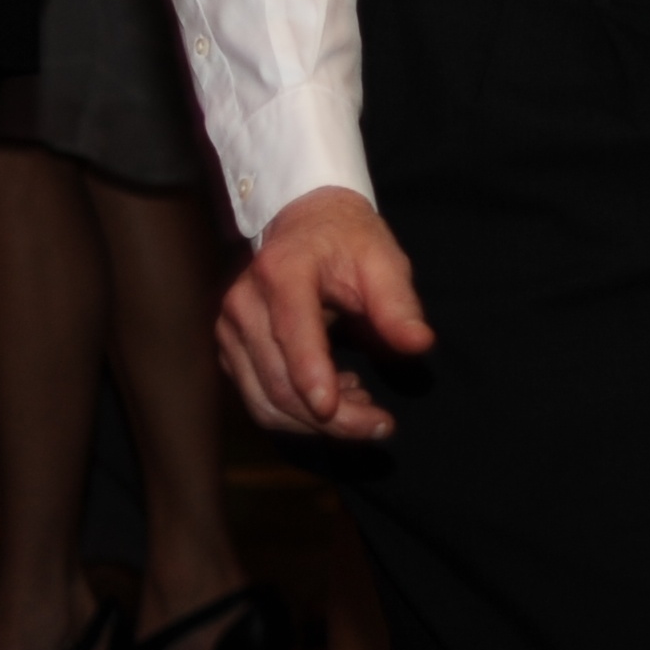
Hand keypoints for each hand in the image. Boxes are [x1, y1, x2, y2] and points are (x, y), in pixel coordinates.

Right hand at [219, 187, 433, 441]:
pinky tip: (339, 398)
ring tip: (365, 412)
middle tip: (380, 426)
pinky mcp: (231, 352)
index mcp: (282, 273)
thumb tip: (420, 345)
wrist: (304, 223)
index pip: (292, 332)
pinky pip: (259, 398)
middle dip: (330, 418)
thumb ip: (398, 304)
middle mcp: (244, 304)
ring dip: (315, 424)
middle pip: (279, 380)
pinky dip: (298, 413)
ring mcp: (229, 331)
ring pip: (264, 400)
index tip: (334, 410)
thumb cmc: (348, 240)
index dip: (311, 375)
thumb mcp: (383, 260)